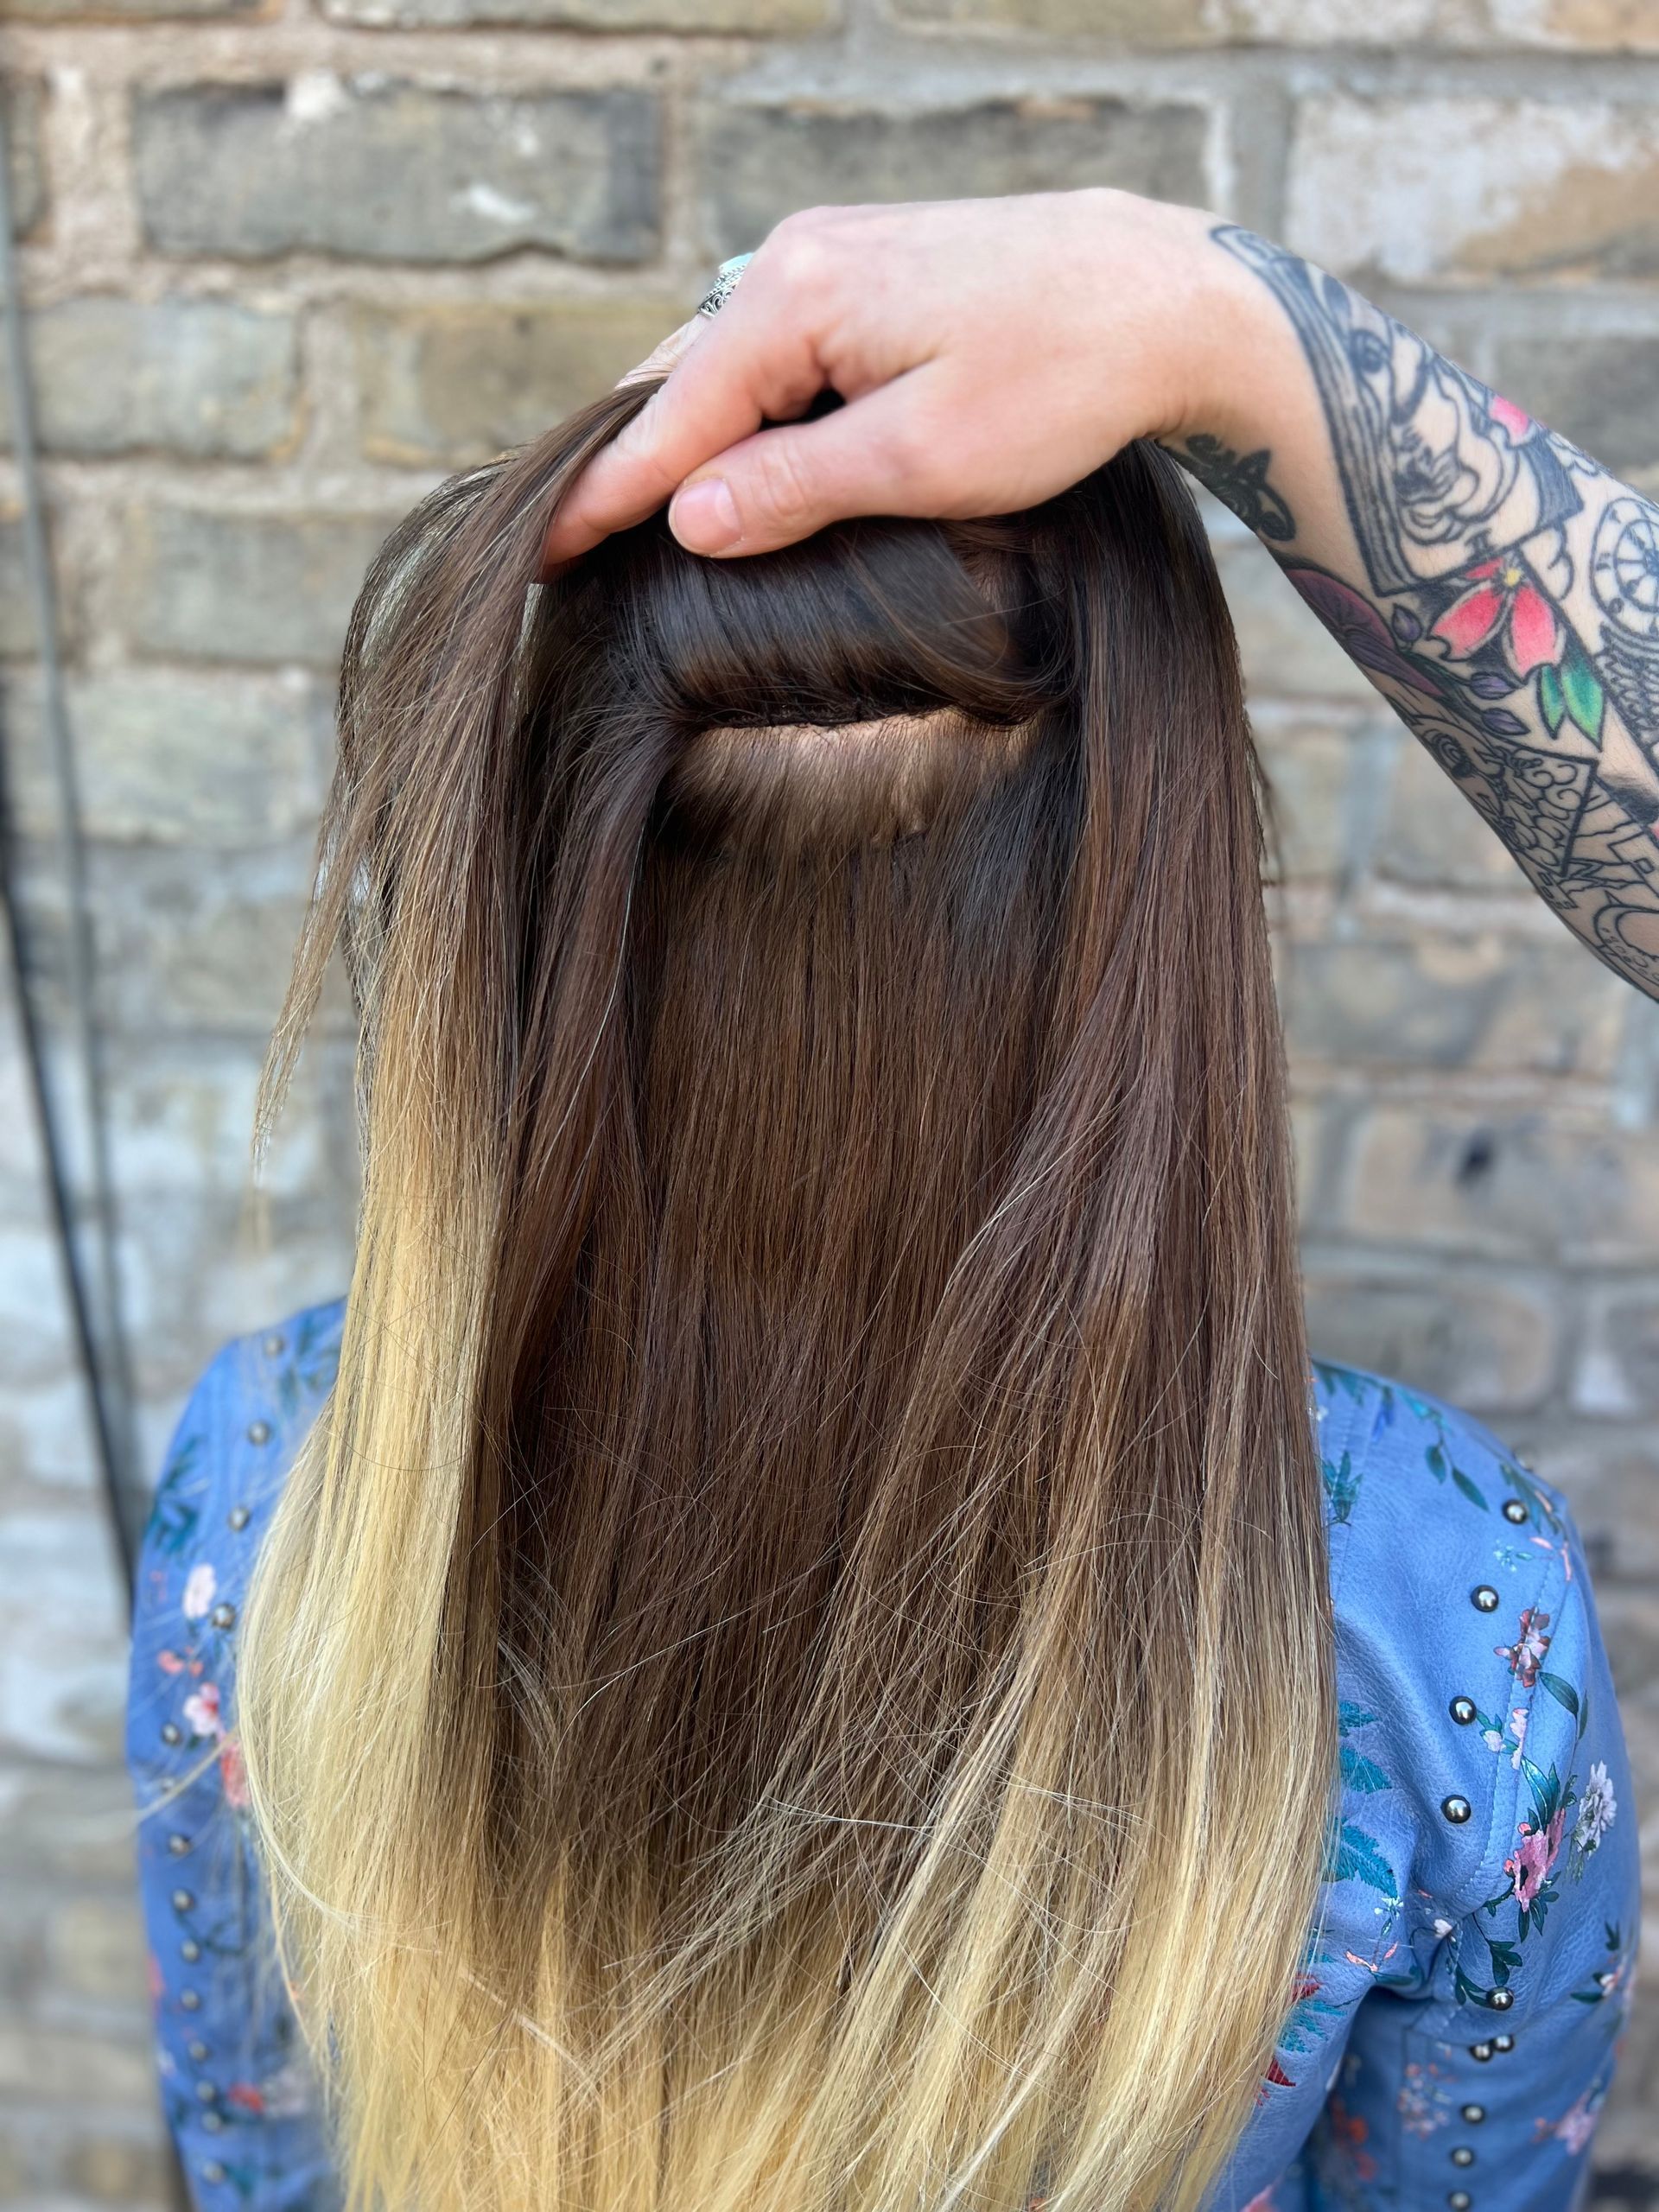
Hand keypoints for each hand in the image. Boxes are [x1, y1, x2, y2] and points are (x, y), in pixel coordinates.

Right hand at [538, 189, 1252, 571]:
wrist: (1173, 294)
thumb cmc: (1063, 378)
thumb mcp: (920, 461)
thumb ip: (791, 489)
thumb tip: (685, 520)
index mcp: (794, 297)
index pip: (667, 419)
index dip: (602, 499)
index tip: (540, 556)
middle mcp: (798, 258)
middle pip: (681, 383)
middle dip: (632, 468)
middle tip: (574, 550)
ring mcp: (836, 258)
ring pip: (729, 369)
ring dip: (691, 444)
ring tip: (639, 524)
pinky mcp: (875, 275)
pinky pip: (777, 354)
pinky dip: (746, 414)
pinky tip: (737, 463)